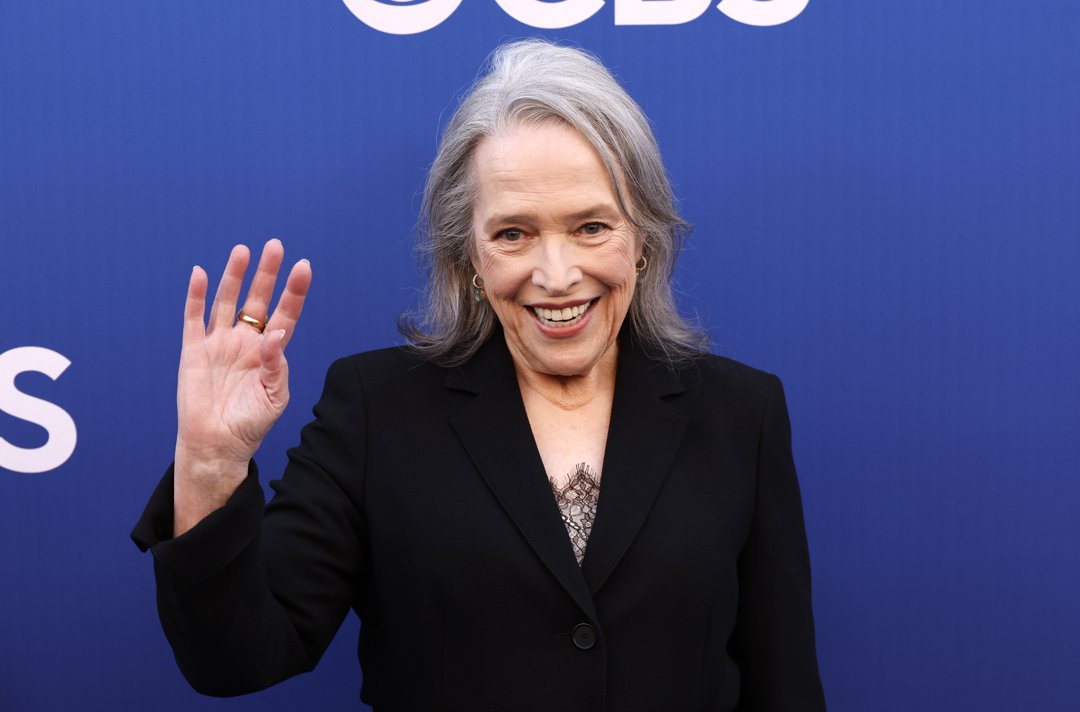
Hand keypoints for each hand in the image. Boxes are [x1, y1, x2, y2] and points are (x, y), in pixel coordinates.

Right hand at [173, 239, 311, 534]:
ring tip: (243, 251)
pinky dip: (196, 296)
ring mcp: (219, 343)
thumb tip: (276, 334)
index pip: (286, 313)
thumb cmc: (251, 423)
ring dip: (234, 276)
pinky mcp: (194, 351)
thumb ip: (277, 364)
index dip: (294, 291)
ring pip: (227, 301)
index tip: (304, 267)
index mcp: (270, 352)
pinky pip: (194, 318)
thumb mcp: (274, 396)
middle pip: (258, 299)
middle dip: (267, 274)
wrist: (217, 445)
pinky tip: (201, 273)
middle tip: (275, 246)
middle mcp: (245, 341)